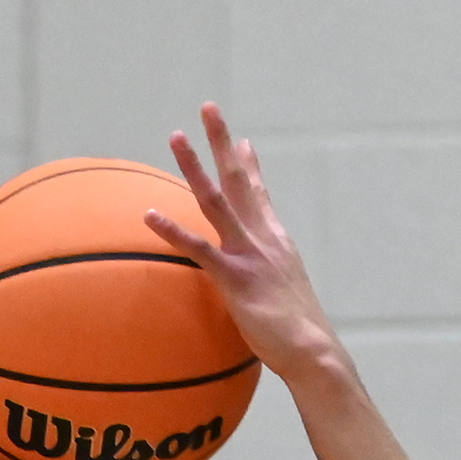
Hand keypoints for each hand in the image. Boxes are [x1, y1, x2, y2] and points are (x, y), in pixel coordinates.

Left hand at [147, 106, 337, 384]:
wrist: (312, 351)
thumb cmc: (296, 336)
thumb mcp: (282, 298)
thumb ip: (268, 283)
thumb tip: (263, 287)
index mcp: (275, 240)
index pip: (260, 194)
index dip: (249, 164)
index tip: (240, 140)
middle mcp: (263, 237)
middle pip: (241, 178)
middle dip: (223, 141)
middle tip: (208, 108)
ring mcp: (249, 254)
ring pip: (217, 199)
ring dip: (194, 166)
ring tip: (175, 137)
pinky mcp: (235, 278)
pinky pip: (198, 249)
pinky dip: (172, 230)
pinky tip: (149, 216)